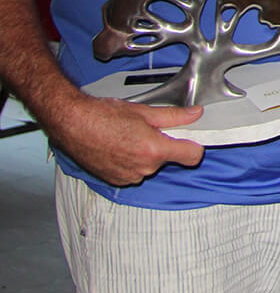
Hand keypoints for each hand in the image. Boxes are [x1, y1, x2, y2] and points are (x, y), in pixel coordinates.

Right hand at [46, 93, 204, 186]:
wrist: (71, 123)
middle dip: (164, 145)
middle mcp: (143, 168)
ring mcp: (129, 176)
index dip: (194, 145)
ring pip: (151, 165)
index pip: (192, 156)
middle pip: (169, 158)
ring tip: (129, 136)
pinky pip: (135, 172)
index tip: (192, 138)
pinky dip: (132, 161)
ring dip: (146, 153)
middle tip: (148, 129)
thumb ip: (174, 116)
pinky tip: (119, 146)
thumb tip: (194, 114)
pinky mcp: (117, 180)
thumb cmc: (101, 116)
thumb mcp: (144, 112)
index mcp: (153, 149)